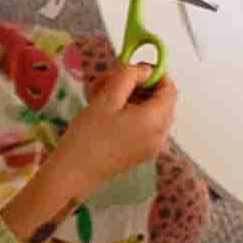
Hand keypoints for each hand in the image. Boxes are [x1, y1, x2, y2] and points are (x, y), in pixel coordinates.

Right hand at [48, 63, 177, 190]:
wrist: (72, 174)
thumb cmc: (89, 135)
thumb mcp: (108, 97)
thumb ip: (129, 76)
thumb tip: (147, 70)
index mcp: (157, 120)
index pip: (169, 89)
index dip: (154, 73)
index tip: (130, 68)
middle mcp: (161, 135)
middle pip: (159, 99)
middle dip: (135, 86)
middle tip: (107, 82)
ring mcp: (152, 147)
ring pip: (148, 111)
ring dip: (127, 98)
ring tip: (98, 96)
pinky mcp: (140, 153)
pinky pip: (142, 126)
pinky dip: (128, 114)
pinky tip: (103, 113)